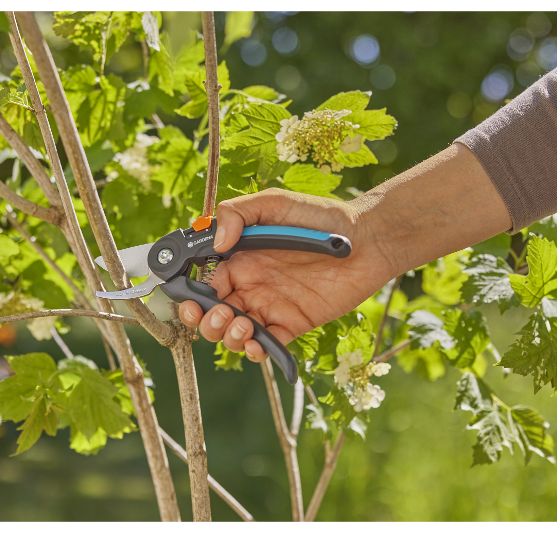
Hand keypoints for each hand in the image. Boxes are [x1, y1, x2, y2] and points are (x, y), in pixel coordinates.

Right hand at [179, 145, 511, 360]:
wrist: (366, 239)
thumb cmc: (319, 217)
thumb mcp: (273, 204)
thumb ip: (237, 215)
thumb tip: (215, 243)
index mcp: (240, 260)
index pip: (204, 283)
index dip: (191, 295)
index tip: (189, 300)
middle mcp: (251, 286)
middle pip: (213, 314)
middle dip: (204, 322)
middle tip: (215, 316)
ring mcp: (271, 307)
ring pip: (235, 333)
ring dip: (227, 337)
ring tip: (240, 326)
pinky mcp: (294, 324)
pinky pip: (268, 345)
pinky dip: (256, 352)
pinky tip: (257, 345)